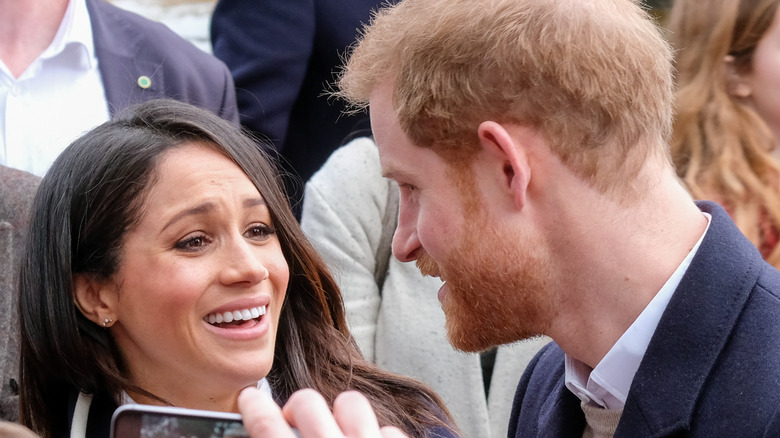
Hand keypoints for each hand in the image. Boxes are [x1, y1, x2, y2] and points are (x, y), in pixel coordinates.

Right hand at [238, 386, 408, 437]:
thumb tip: (260, 430)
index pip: (267, 424)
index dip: (253, 406)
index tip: (251, 399)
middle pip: (308, 402)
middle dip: (297, 410)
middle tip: (294, 426)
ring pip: (351, 404)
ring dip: (340, 417)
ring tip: (336, 434)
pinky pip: (389, 430)